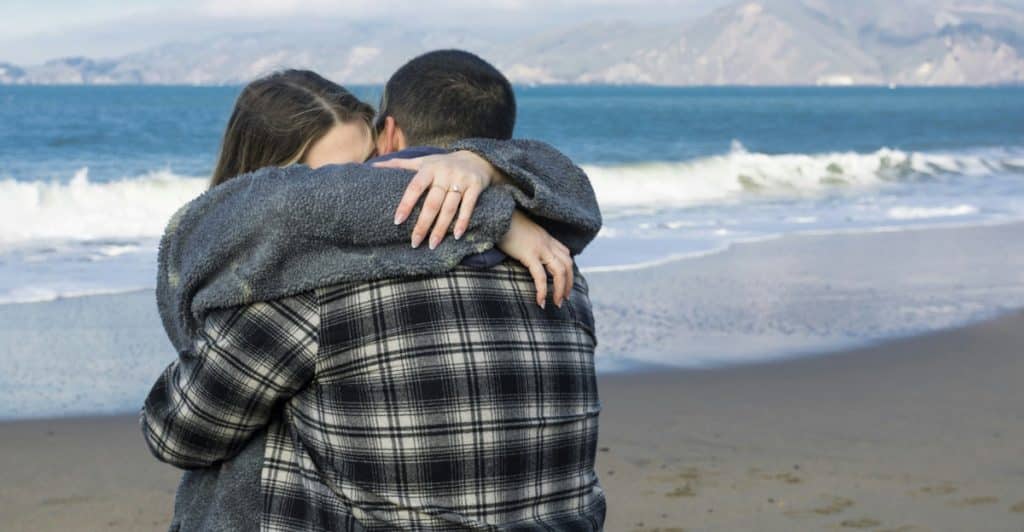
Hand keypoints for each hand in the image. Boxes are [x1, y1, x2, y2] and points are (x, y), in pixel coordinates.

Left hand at [374, 150, 505, 249]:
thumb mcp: (423, 161)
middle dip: (423, 224)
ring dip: (441, 228)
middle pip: (433, 203)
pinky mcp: (476, 187)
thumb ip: (400, 165)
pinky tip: (456, 236)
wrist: (477, 157)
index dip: (406, 204)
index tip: (397, 221)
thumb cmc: (442, 164)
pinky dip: (463, 222)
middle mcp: (445, 174)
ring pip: (450, 208)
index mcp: (429, 168)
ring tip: (432, 244)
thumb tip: (373, 167)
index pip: (415, 187)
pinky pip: (468, 207)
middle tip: (414, 243)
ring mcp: (461, 180)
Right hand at [499, 211, 573, 308]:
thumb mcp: (521, 230)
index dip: (568, 270)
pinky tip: (541, 301)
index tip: (564, 283)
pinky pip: (541, 276)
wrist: (497, 211)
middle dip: (568, 283)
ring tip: (556, 303)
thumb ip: (527, 240)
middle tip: (564, 298)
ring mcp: (540, 247)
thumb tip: (523, 249)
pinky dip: (543, 290)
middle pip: (568, 265)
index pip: (566, 254)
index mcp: (546, 237)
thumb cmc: (504, 221)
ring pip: (560, 271)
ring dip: (560, 289)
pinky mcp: (529, 253)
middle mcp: (547, 242)